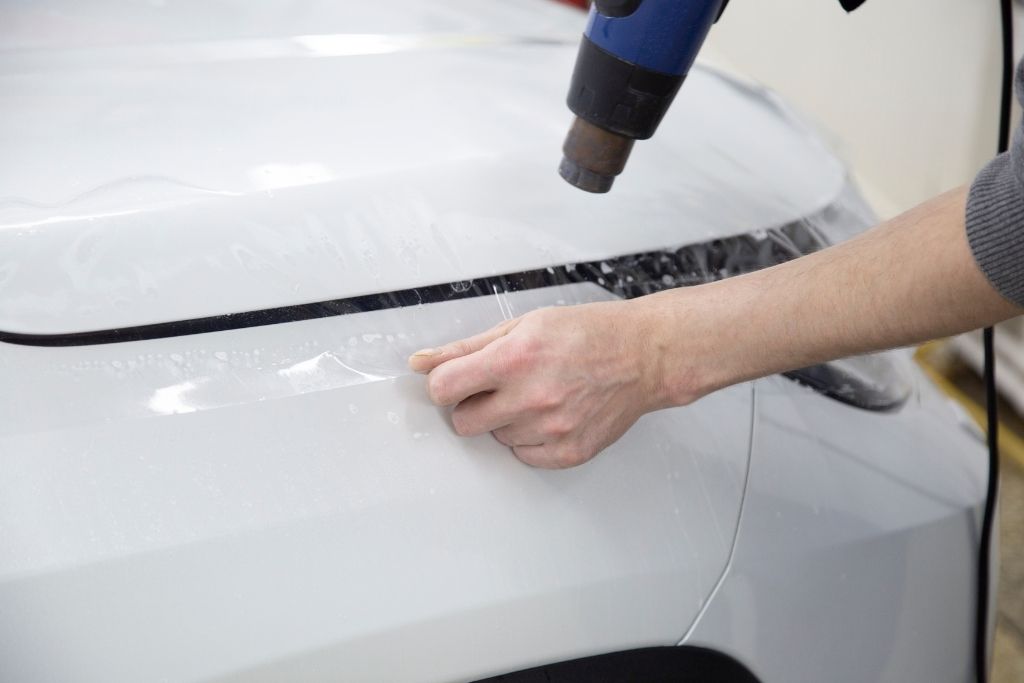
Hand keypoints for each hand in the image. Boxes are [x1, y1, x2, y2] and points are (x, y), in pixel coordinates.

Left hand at [408, 300, 685, 468]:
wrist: (644, 356)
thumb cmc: (588, 333)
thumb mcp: (523, 325)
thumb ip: (466, 348)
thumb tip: (422, 362)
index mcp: (515, 359)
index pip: (444, 388)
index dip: (445, 384)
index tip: (456, 381)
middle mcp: (531, 397)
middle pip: (463, 422)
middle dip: (473, 404)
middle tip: (500, 386)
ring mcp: (551, 429)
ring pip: (495, 438)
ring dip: (506, 420)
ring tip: (537, 394)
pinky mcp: (568, 452)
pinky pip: (524, 455)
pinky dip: (530, 438)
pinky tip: (551, 413)